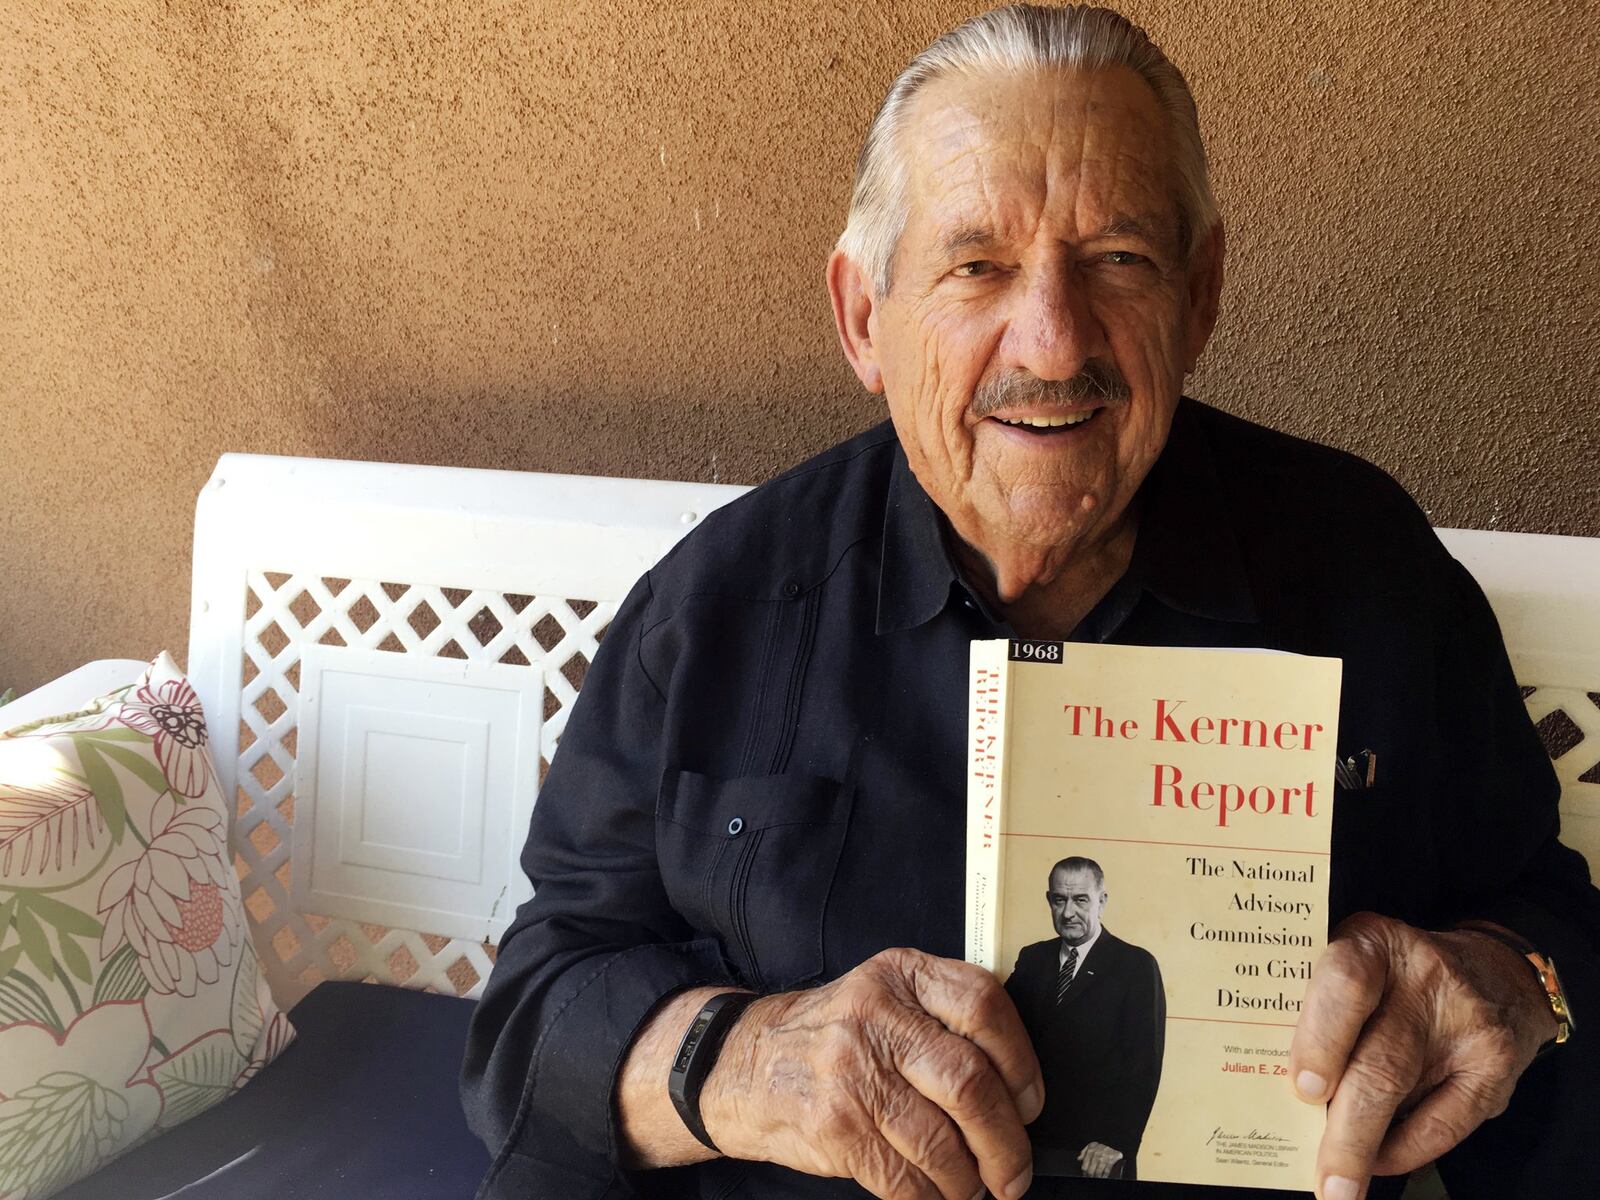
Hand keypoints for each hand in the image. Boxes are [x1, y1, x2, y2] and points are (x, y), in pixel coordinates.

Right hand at [701, 947, 1043, 1199]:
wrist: (745, 1063)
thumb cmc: (833, 1036)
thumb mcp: (885, 997)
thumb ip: (944, 1019)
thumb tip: (1018, 1092)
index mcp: (901, 973)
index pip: (984, 1004)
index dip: (1021, 1062)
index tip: (1030, 1104)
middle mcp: (876, 1014)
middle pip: (970, 1082)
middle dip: (1006, 1142)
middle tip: (1014, 1171)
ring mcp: (852, 1070)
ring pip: (941, 1141)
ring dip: (969, 1180)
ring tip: (972, 1187)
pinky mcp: (835, 1126)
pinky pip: (903, 1178)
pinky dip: (930, 1197)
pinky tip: (934, 1194)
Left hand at [1076, 1141, 1122, 1178]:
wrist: (1114, 1144)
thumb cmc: (1101, 1147)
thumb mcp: (1091, 1146)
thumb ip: (1084, 1152)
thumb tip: (1079, 1158)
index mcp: (1091, 1149)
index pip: (1085, 1164)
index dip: (1084, 1172)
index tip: (1085, 1174)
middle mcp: (1097, 1153)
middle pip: (1091, 1169)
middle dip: (1090, 1175)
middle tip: (1090, 1178)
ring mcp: (1104, 1156)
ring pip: (1098, 1171)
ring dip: (1097, 1177)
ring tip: (1096, 1178)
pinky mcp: (1112, 1159)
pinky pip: (1106, 1171)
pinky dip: (1104, 1176)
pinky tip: (1103, 1177)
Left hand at [1289, 913, 1557, 1199]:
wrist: (1495, 971)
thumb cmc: (1396, 974)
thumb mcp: (1357, 960)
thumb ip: (1320, 1004)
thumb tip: (1275, 1077)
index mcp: (1373, 943)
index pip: (1346, 981)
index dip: (1321, 1037)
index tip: (1303, 1087)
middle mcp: (1423, 978)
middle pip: (1378, 1058)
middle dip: (1343, 1127)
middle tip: (1320, 1175)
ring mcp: (1464, 1024)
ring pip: (1405, 1094)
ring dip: (1365, 1148)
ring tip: (1338, 1185)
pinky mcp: (1494, 1066)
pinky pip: (1446, 1122)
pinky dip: (1404, 1150)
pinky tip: (1375, 1163)